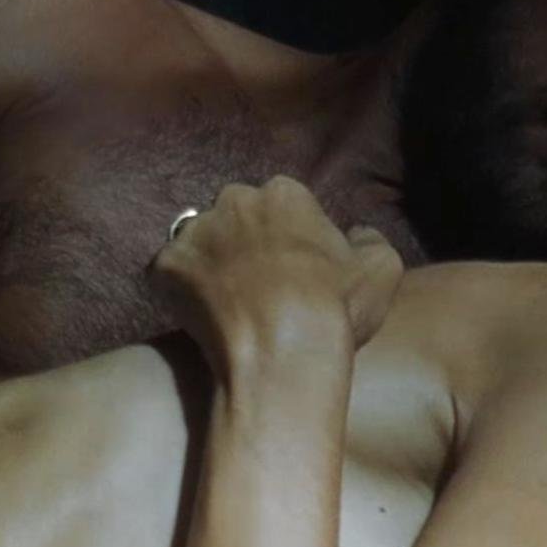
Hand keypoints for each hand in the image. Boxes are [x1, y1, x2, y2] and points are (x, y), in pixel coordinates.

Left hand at [150, 176, 401, 376]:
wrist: (281, 353)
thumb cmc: (336, 308)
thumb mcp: (383, 267)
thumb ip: (370, 238)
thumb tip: (356, 232)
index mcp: (284, 193)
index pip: (283, 204)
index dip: (290, 237)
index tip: (297, 268)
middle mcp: (233, 200)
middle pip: (236, 216)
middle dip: (245, 242)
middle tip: (261, 285)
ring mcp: (193, 232)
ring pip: (200, 242)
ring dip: (212, 263)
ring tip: (230, 304)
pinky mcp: (163, 266)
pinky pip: (170, 274)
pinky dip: (182, 291)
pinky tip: (204, 318)